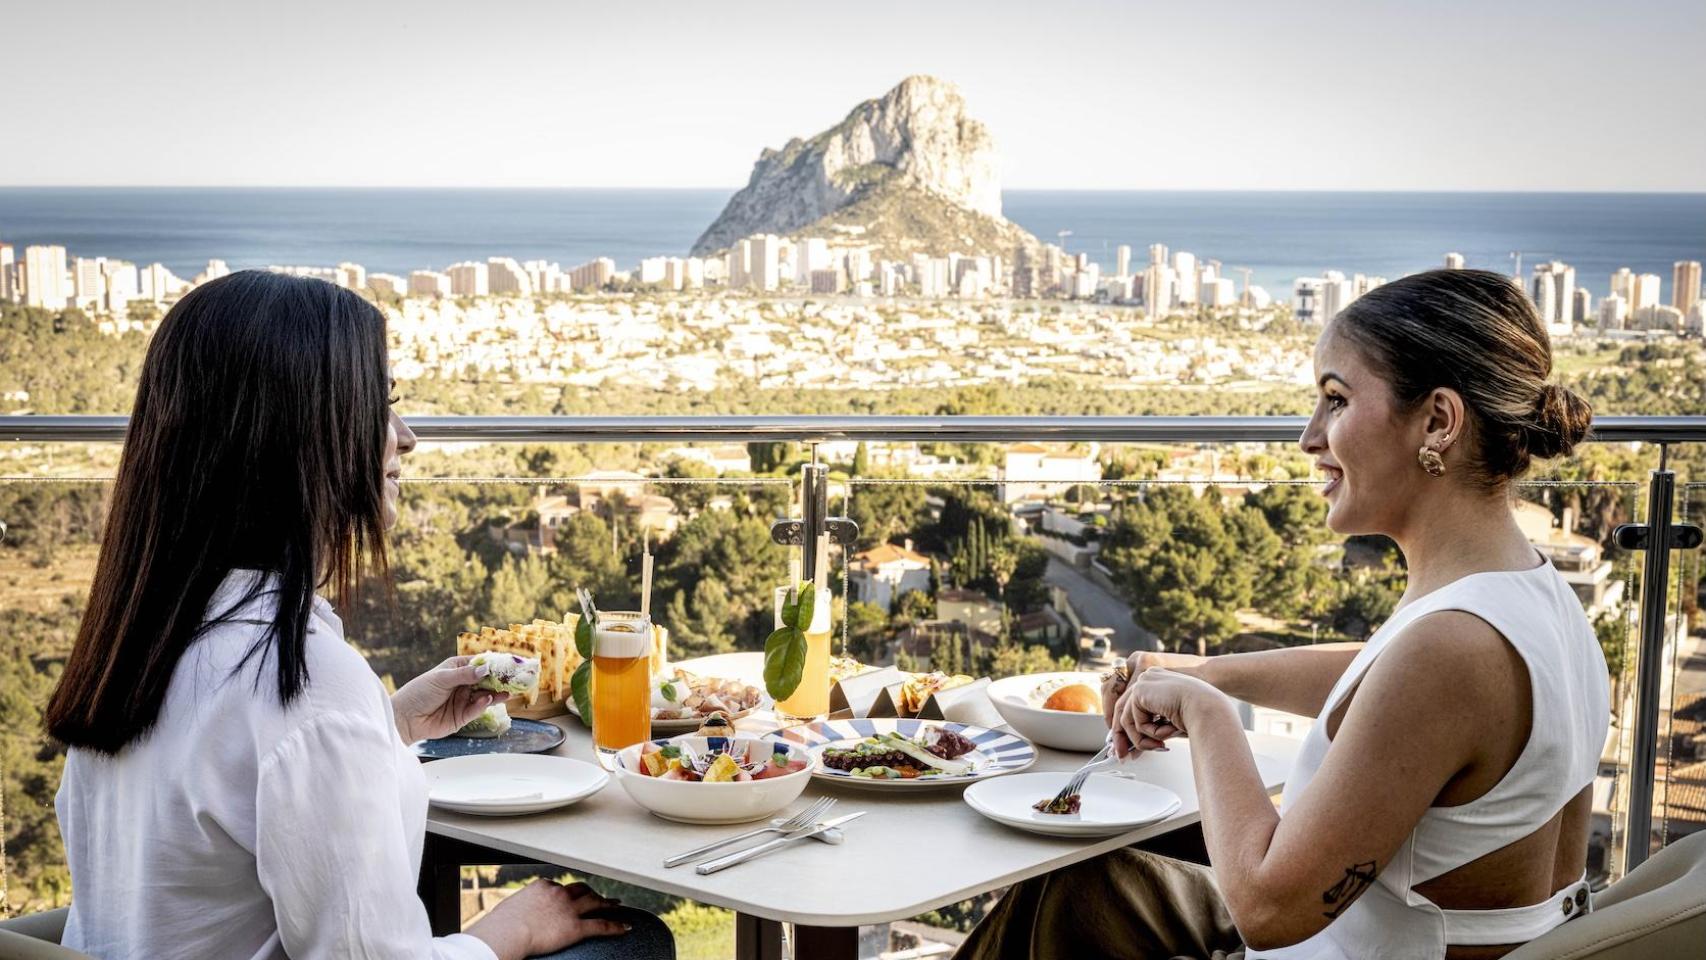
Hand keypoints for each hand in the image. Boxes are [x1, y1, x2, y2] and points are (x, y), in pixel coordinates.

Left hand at [390, 655, 508, 743]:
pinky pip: (476, 709)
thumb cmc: (418, 692)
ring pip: (485, 696)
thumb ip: (465, 675)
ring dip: (496, 694)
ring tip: (508, 692)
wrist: (404, 718)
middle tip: (515, 679)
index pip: (479, 664)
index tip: (509, 662)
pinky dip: (483, 705)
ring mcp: (463, 700)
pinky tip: (487, 700)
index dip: (494, 663)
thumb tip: (485, 669)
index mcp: (456, 669)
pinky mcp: (462, 716)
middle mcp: (462, 684)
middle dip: (499, 680)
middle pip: (486, 681)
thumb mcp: (441, 678)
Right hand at [465, 880, 629, 959]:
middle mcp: (558, 893)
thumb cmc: (500, 925)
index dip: (565, 892)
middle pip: (580, 889)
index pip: (558, 886)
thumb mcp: (508, 908)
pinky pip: (600, 925)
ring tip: (616, 905)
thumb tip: (515, 912)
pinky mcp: (575, 927)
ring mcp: (568, 909)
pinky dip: (615, 926)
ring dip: (607, 903)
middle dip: (591, 891)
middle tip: (599, 894)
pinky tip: (626, 927)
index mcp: (542, 886)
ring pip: (594, 902)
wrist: (506, 932)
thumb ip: (519, 907)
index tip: (567, 896)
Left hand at [1111, 666, 1227, 759]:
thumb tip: (1135, 745)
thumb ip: (1152, 729)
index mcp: (1158, 683)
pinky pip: (1133, 721)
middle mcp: (1149, 679)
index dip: (1129, 729)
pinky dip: (1148, 733)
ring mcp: (1143, 682)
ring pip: (1127, 720)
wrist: (1209, 709)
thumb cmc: (1200, 717)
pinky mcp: (1140, 690)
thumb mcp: (1170, 723)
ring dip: (1142, 740)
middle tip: (1122, 756)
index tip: (1128, 748)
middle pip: (1124, 711)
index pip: (1135, 707)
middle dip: (1123, 737)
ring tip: (1159, 746)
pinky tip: (1165, 732)